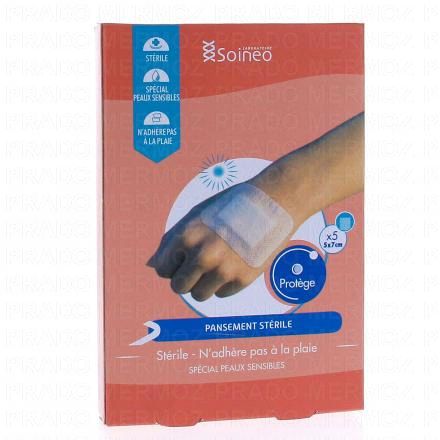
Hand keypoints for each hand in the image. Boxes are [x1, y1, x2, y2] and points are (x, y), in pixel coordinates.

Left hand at [147, 193, 262, 301]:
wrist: (272, 202)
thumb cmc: (230, 207)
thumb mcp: (196, 216)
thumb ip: (171, 241)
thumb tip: (151, 266)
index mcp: (186, 237)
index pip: (162, 270)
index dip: (172, 264)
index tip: (184, 257)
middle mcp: (202, 255)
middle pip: (178, 287)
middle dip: (185, 278)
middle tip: (199, 265)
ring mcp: (224, 269)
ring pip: (199, 295)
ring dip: (203, 283)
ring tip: (217, 264)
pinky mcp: (243, 279)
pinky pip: (221, 293)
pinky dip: (224, 283)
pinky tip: (234, 262)